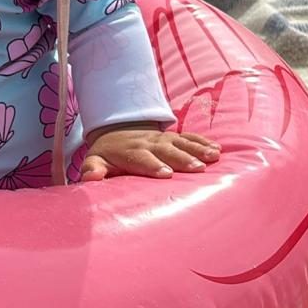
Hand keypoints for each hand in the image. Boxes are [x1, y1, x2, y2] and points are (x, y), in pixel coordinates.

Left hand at [79, 124, 220, 181]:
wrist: (116, 130)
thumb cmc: (108, 154)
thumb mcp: (95, 160)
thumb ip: (92, 169)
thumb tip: (90, 177)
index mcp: (130, 151)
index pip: (141, 158)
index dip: (153, 165)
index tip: (166, 173)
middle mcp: (148, 143)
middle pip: (166, 150)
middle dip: (182, 158)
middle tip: (198, 169)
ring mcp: (162, 138)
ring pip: (181, 142)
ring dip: (198, 149)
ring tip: (214, 157)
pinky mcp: (173, 137)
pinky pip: (189, 137)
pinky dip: (203, 142)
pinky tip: (217, 149)